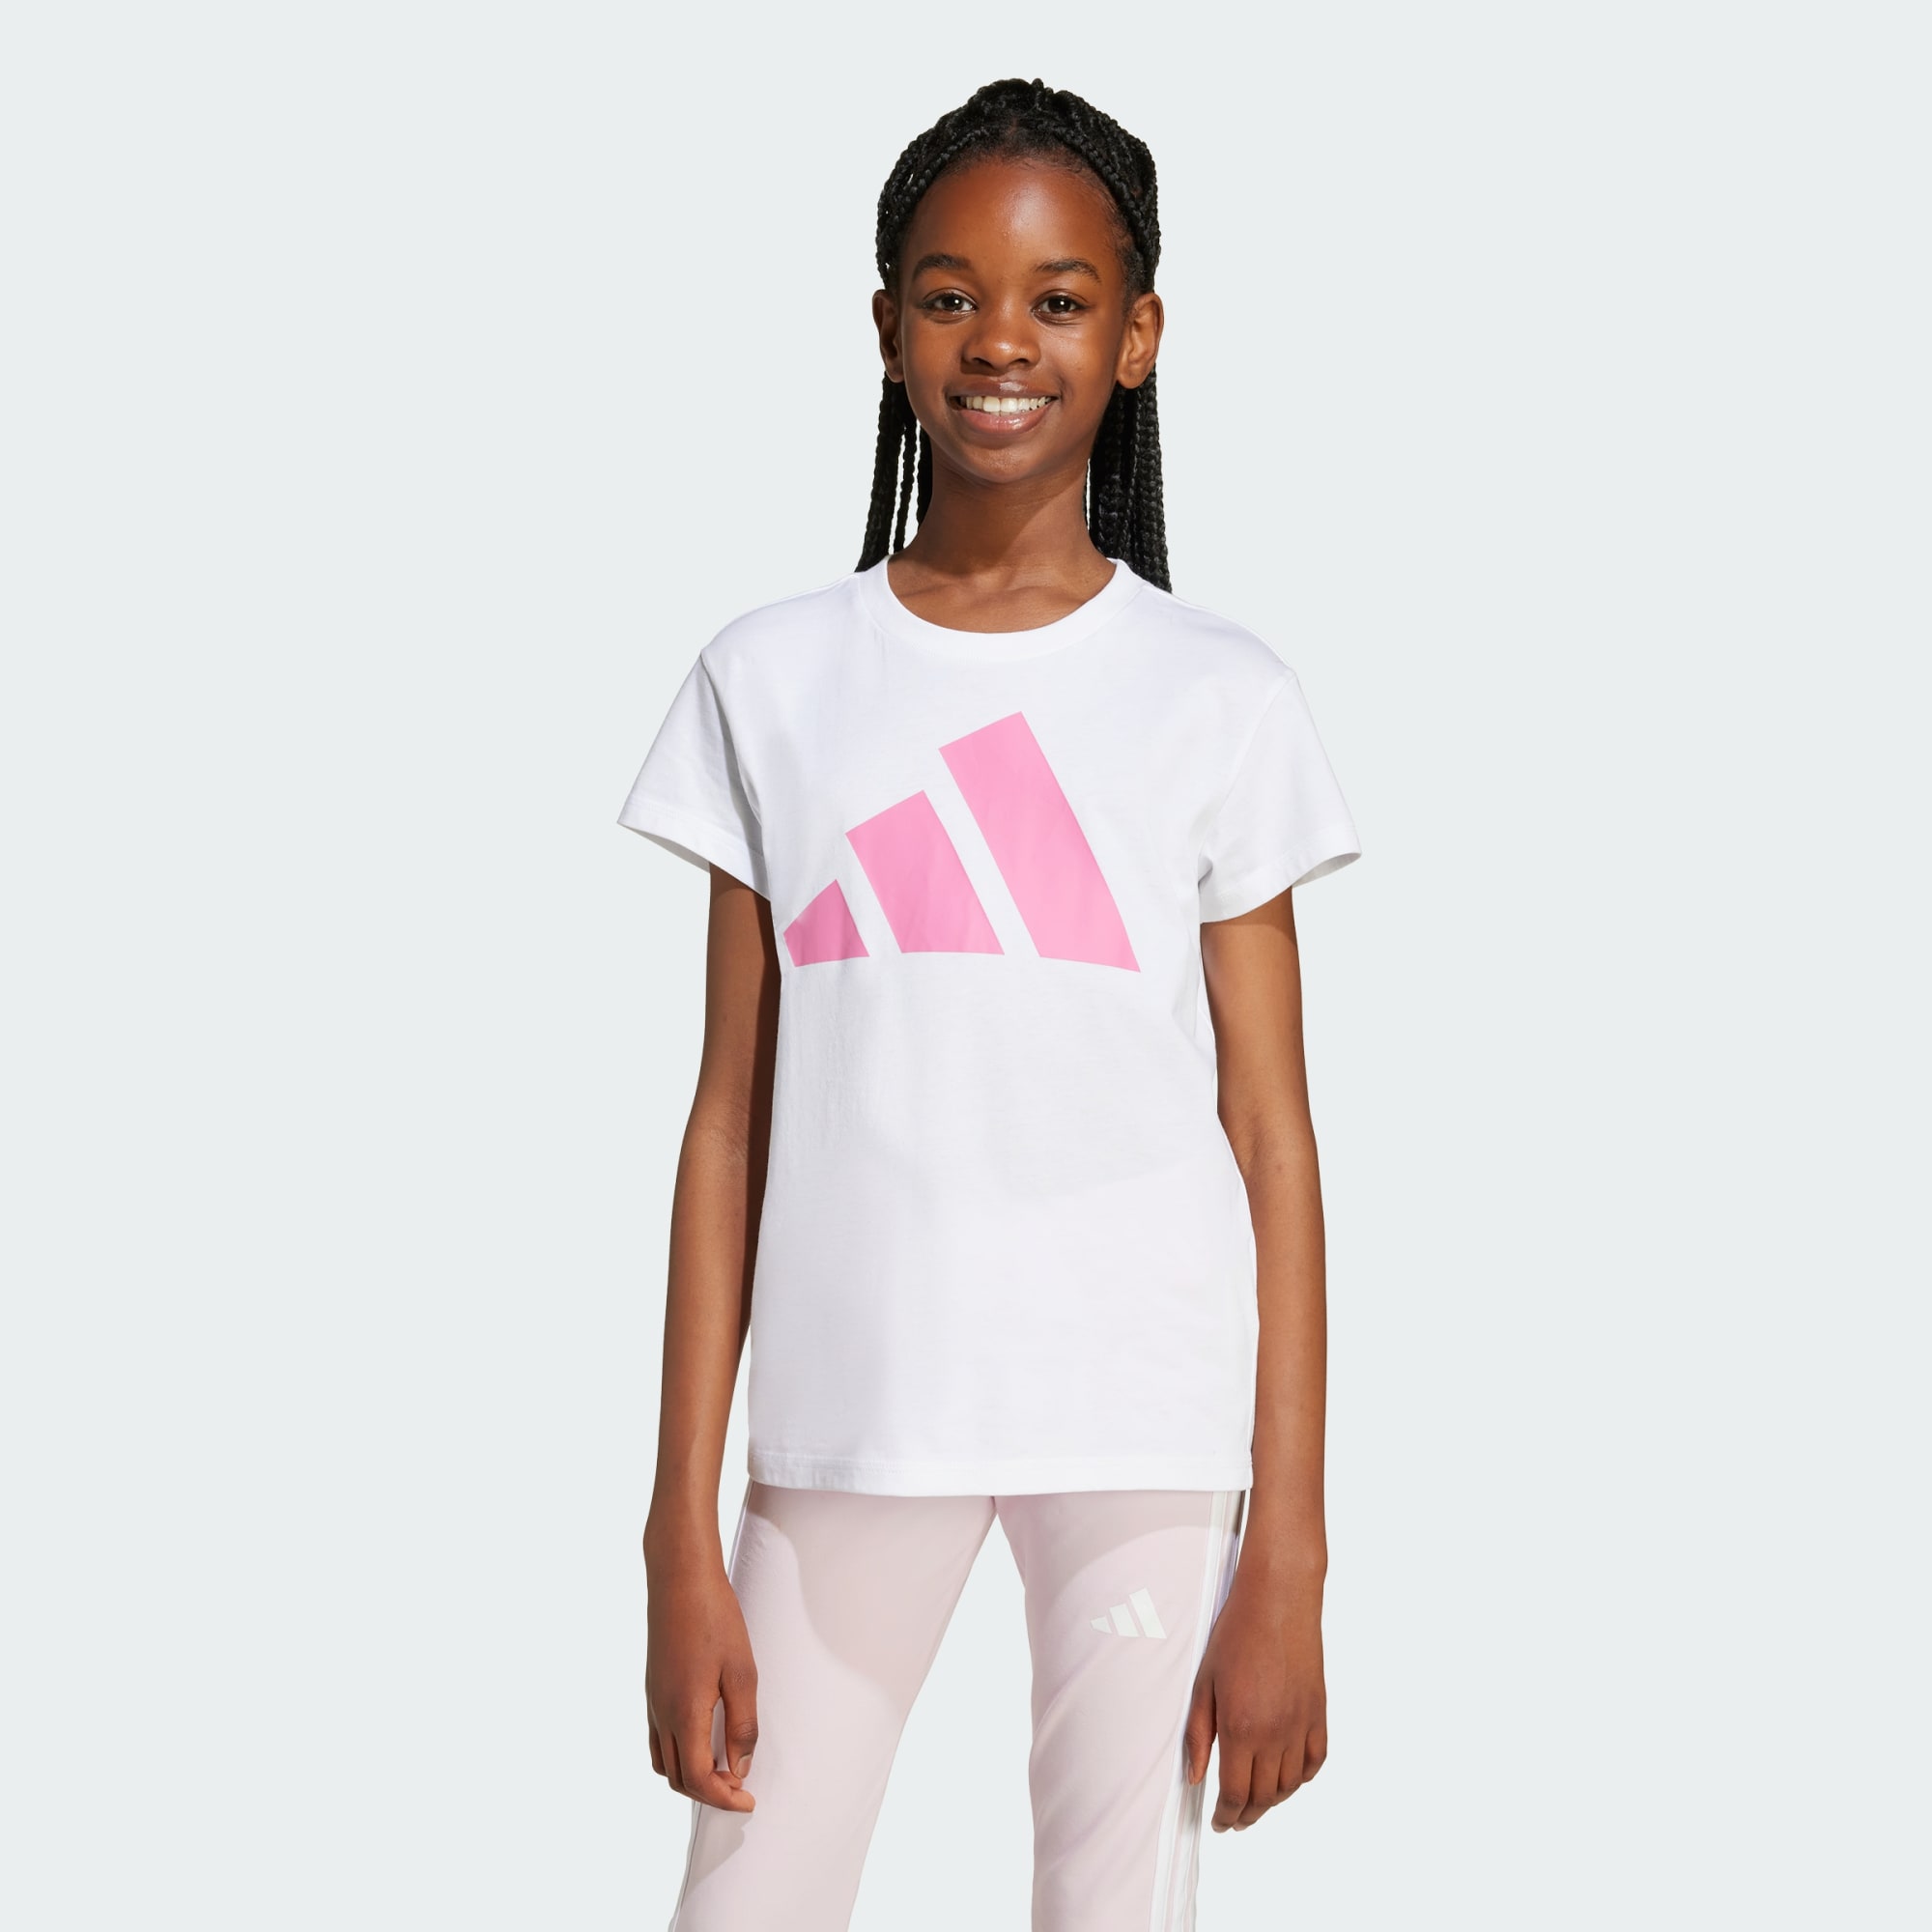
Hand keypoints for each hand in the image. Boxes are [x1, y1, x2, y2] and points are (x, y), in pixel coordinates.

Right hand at [644, 1538, 759, 1813]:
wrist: (680, 1577)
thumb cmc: (715, 1618)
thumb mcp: (742, 1672)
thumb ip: (742, 1724)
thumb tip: (739, 1768)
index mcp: (684, 1713)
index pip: (697, 1779)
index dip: (723, 1798)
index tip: (748, 1801)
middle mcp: (662, 1713)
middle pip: (677, 1778)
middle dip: (707, 1793)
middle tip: (740, 1790)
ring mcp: (653, 1700)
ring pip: (663, 1761)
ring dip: (689, 1777)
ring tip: (722, 1770)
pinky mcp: (652, 1687)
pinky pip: (657, 1739)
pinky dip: (676, 1755)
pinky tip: (700, 1741)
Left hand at [1182, 1565, 1326, 1831]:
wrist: (1279, 1600)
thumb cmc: (1237, 1634)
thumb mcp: (1204, 1682)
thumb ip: (1199, 1734)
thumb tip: (1195, 1777)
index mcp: (1242, 1727)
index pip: (1236, 1793)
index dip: (1226, 1815)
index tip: (1219, 1822)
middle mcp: (1275, 1733)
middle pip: (1264, 1796)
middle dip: (1248, 1815)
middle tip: (1235, 1820)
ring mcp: (1301, 1725)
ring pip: (1290, 1785)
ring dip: (1273, 1802)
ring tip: (1257, 1803)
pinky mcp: (1319, 1713)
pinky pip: (1315, 1761)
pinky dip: (1302, 1778)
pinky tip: (1288, 1778)